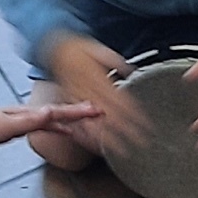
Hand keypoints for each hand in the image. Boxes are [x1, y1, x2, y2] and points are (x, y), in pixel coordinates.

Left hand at [0, 101, 103, 150]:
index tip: (97, 110)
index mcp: (29, 113)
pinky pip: (44, 125)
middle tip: (99, 111)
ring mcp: (23, 118)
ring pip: (54, 117)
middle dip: (80, 111)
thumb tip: (51, 112)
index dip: (79, 112)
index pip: (60, 112)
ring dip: (71, 118)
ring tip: (87, 118)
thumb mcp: (9, 126)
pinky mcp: (18, 125)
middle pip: (60, 112)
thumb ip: (31, 120)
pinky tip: (59, 130)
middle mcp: (29, 113)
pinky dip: (56, 126)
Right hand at [47, 35, 147, 151]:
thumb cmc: (78, 49)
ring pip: (94, 121)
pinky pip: (75, 121)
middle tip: (139, 143)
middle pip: (111, 114)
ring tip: (119, 151)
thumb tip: (130, 70)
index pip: (121, 100)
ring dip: (107, 137)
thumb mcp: (99, 49)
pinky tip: (92, 145)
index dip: (134, 114)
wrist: (53, 46)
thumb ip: (115, 61)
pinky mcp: (67, 102)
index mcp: (99, 78)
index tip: (145, 125)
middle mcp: (89, 90)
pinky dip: (84, 135)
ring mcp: (78, 98)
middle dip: (126, 130)